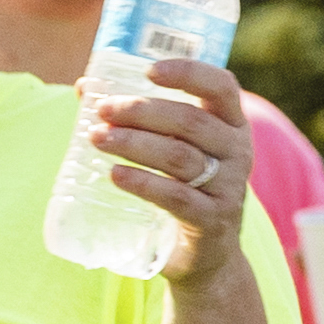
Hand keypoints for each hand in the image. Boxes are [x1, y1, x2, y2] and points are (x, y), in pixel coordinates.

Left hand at [93, 57, 262, 288]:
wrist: (204, 253)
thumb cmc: (183, 187)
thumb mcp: (172, 149)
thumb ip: (139, 119)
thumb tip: (85, 88)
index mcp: (231, 125)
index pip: (221, 87)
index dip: (188, 73)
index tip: (148, 70)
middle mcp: (238, 152)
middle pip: (191, 122)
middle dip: (141, 111)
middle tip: (102, 111)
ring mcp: (228, 188)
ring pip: (180, 158)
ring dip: (134, 144)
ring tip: (97, 139)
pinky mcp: (211, 220)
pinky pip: (176, 198)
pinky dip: (143, 184)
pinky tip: (115, 175)